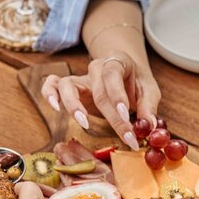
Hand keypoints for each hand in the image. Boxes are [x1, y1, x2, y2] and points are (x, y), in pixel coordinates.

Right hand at [41, 51, 160, 149]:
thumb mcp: (149, 91)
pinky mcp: (70, 87)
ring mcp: (80, 76)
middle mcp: (96, 66)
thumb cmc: (136, 82)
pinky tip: (56, 108)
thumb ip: (148, 107)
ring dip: (73, 105)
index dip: (118, 96)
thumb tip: (148, 126)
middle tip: (126, 137)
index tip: (125, 115)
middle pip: (98, 91)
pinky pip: (52, 84)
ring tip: (84, 123)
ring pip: (67, 85)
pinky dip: (49, 94)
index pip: (113, 75)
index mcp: (117, 61)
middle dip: (112, 117)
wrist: (125, 74)